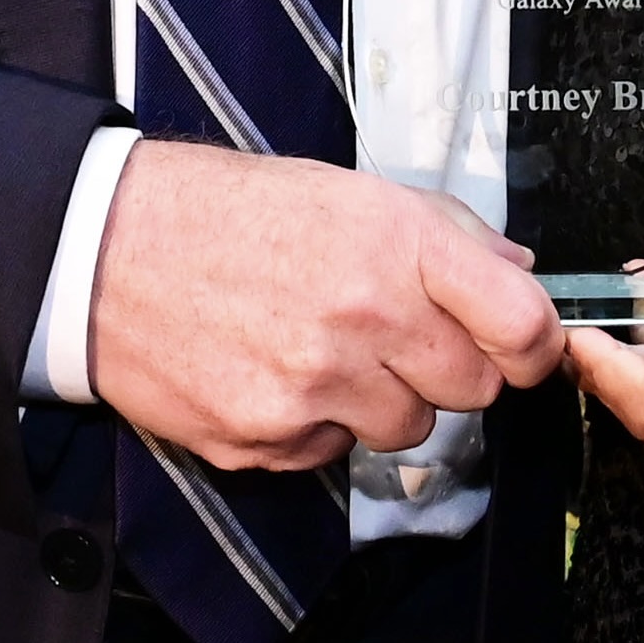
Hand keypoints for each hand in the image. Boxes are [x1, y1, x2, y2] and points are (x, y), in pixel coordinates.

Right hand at [87, 141, 563, 468]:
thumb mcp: (350, 190)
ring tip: (322, 345)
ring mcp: (313, 387)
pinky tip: (275, 371)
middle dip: (447, 366)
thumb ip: (448, 234)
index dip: (533, 344)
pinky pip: (335, 452)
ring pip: (407, 429)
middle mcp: (362, 317)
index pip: (521, 326)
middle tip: (397, 331)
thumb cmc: (233, 210)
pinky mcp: (266, 439)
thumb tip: (522, 274)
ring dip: (381, 398)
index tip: (521, 344)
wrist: (110, 248)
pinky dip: (317, 423)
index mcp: (394, 244)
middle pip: (473, 390)